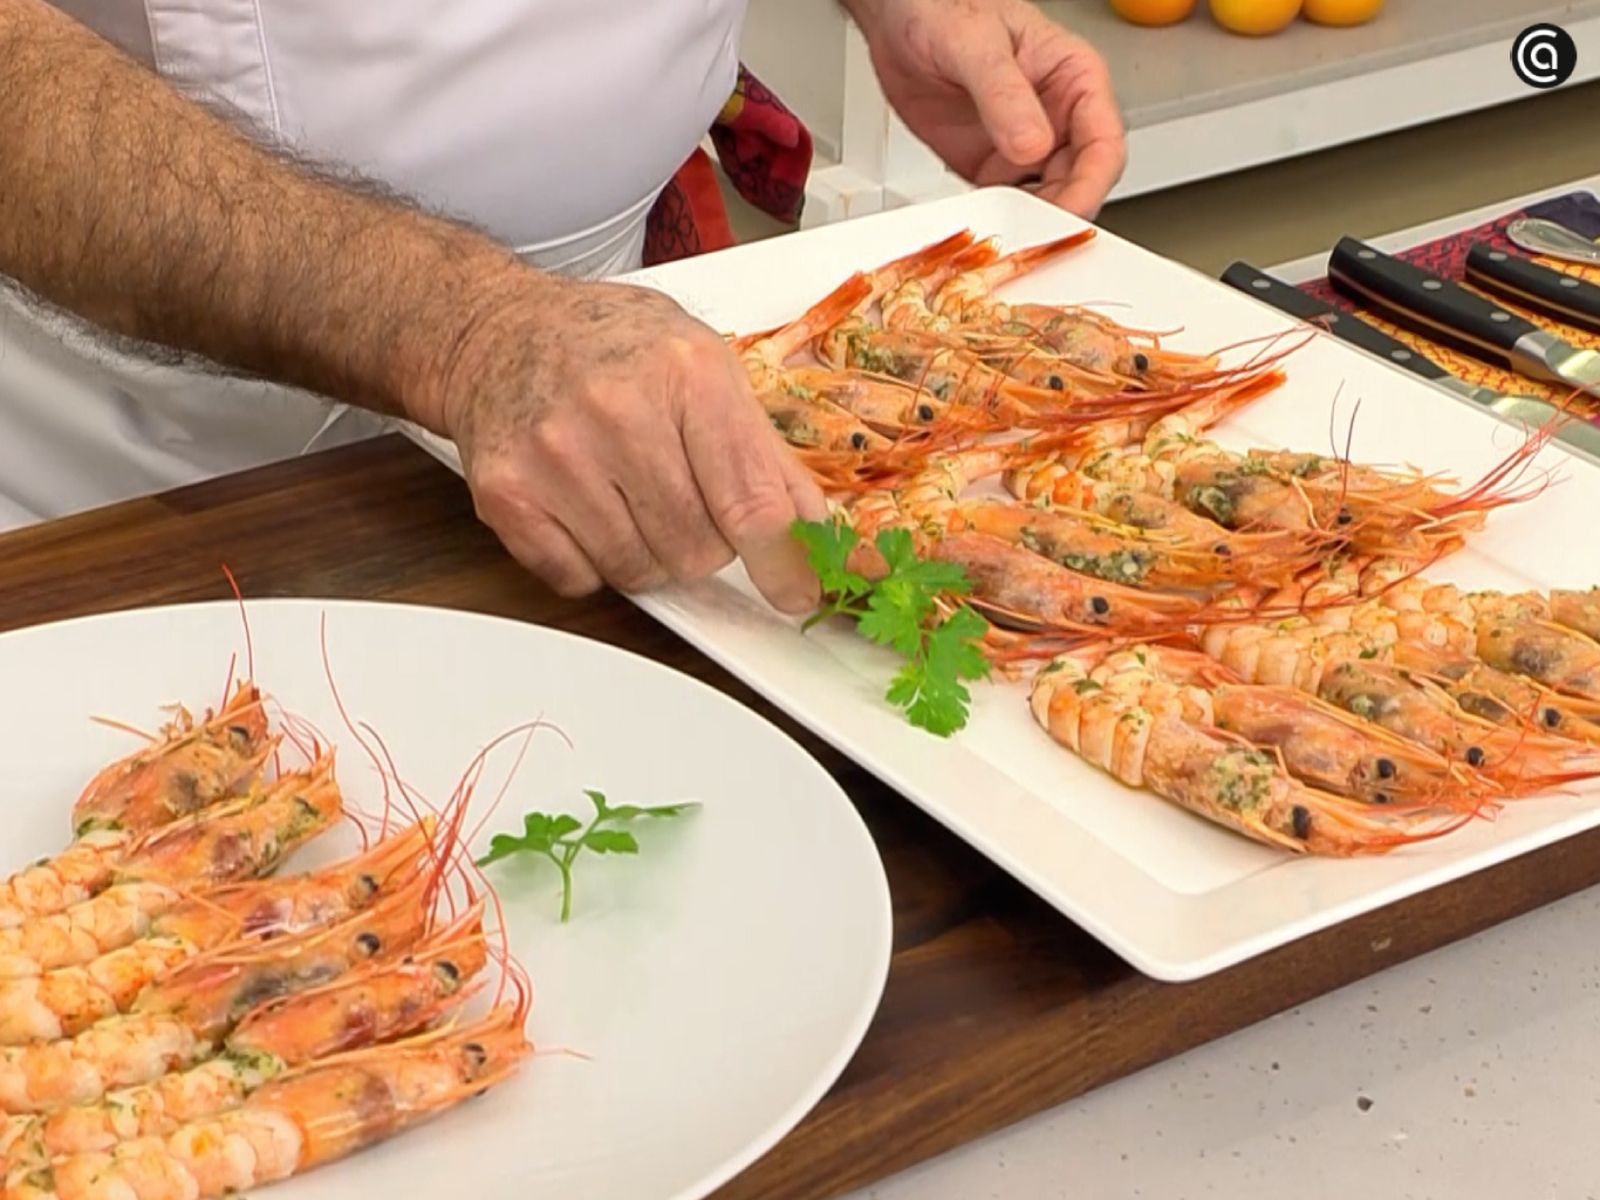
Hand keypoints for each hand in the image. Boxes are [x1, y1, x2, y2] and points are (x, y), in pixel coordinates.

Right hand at [425, 273, 827, 613]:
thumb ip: (763, 450)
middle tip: (678, 492)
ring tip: (626, 490)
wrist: (496, 330)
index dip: (783, 564)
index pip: (752, 503)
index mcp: (686, 371)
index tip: (798, 594)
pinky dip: (591, 561)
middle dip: (704, 541)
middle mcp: (618, 410)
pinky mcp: (507, 495)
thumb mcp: (705, 364)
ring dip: (647, 551)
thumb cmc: (610, 346)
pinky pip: (580, 579)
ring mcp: (555, 455)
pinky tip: (584, 504)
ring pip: (640, 571)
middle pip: (699, 550)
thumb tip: (810, 530)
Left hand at [848, 0, 1126, 218]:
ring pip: (1045, 202)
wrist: (899, 19)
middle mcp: (1056, 119)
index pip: (1103, 145)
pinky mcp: (989, 168)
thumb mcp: (975, 43)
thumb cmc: (945, 9)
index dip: (1090, 186)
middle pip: (1079, 184)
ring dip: (1027, 225)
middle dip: (1059, 215)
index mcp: (1075, 80)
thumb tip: (1031, 144)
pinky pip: (1003, 206)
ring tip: (1005, 237)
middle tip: (1032, 237)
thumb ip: (1004, 93)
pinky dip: (996, 222)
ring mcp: (1023, 147)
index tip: (1066, 213)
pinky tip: (982, 227)